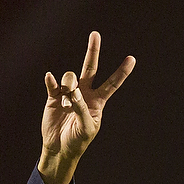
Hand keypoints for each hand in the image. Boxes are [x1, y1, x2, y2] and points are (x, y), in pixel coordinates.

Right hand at [37, 31, 134, 183]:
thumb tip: (71, 89)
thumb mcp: (86, 127)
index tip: (132, 59)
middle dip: (93, 51)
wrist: (59, 148)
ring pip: (70, 77)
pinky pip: (53, 84)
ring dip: (68, 85)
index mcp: (98, 102)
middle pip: (90, 68)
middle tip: (95, 34)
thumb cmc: (78, 140)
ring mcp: (68, 93)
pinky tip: (51, 79)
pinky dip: (52, 81)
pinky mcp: (54, 96)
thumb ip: (81, 108)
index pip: (112, 84)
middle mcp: (84, 93)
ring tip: (66, 100)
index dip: (122, 72)